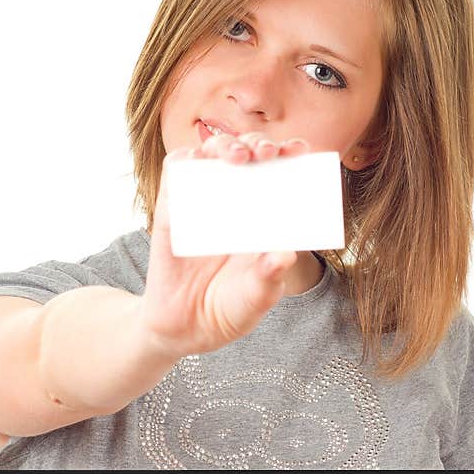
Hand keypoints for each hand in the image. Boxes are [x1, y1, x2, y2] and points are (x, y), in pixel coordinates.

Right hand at [137, 132, 311, 358]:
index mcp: (266, 216)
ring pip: (213, 154)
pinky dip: (186, 159)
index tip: (301, 150)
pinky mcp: (172, 208)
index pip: (281, 172)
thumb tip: (285, 255)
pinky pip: (176, 172)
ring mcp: (203, 202)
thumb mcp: (255, 299)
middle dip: (261, 143)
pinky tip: (199, 161)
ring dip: (227, 144)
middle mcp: (237, 202)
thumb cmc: (229, 310)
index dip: (291, 154)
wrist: (185, 330)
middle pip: (248, 155)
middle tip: (269, 152)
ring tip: (240, 157)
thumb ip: (269, 279)